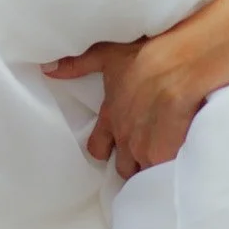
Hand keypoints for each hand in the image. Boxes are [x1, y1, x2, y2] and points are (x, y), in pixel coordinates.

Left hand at [44, 33, 211, 177]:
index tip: (114, 147)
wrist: (180, 63)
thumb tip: (47, 69)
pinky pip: (163, 174)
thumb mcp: (109, 54)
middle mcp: (124, 137)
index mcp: (110, 116)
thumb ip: (79, 64)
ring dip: (151, 169)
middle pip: (122, 167)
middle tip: (144, 155)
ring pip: (143, 173)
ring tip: (164, 162)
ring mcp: (145, 149)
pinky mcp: (166, 156)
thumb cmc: (145, 55)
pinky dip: (169, 172)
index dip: (104, 150)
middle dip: (131, 164)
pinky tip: (179, 165)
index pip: (97, 148)